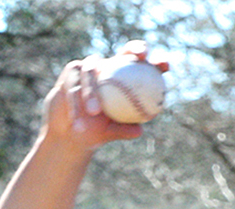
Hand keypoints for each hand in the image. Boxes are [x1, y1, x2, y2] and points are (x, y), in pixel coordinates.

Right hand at [43, 44, 166, 149]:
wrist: (70, 133)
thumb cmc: (96, 131)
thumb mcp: (110, 133)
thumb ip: (123, 130)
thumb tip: (139, 131)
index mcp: (123, 81)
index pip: (142, 68)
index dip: (156, 63)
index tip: (164, 65)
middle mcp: (109, 69)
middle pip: (125, 53)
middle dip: (135, 49)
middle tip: (139, 57)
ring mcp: (90, 67)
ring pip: (93, 71)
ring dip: (93, 91)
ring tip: (95, 113)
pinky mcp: (72, 71)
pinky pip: (74, 85)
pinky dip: (76, 102)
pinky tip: (77, 117)